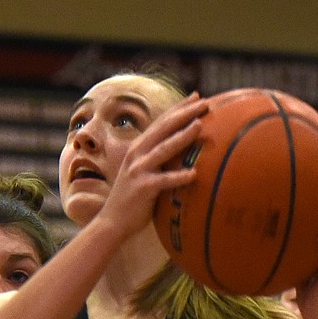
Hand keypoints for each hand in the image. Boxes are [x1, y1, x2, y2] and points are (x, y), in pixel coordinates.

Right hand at [100, 93, 207, 237]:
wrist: (111, 221)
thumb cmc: (132, 198)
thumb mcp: (142, 172)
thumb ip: (157, 159)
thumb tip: (182, 151)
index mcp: (138, 148)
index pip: (161, 122)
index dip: (179, 108)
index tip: (197, 97)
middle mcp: (136, 154)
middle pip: (164, 129)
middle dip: (185, 114)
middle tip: (206, 103)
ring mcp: (138, 170)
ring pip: (163, 149)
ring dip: (182, 137)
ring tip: (199, 126)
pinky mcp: (142, 188)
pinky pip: (163, 181)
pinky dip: (178, 177)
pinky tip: (194, 174)